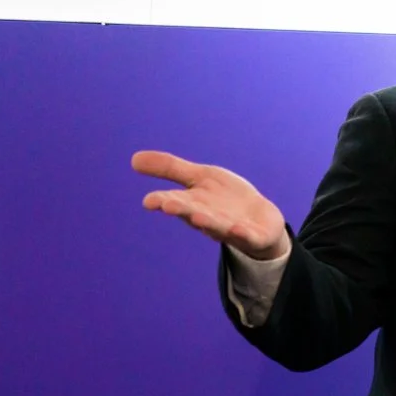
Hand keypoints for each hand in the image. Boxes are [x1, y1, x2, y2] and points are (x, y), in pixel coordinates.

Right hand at [134, 151, 289, 260]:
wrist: (262, 220)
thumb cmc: (226, 199)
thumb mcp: (200, 177)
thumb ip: (170, 169)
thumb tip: (133, 159)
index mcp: (193, 203)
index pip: (174, 200)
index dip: (162, 200)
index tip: (149, 201)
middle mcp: (208, 217)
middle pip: (192, 213)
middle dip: (181, 209)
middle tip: (167, 205)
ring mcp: (230, 228)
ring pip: (217, 226)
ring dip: (207, 222)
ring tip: (197, 217)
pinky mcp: (253, 235)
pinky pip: (248, 236)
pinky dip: (242, 233)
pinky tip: (237, 229)